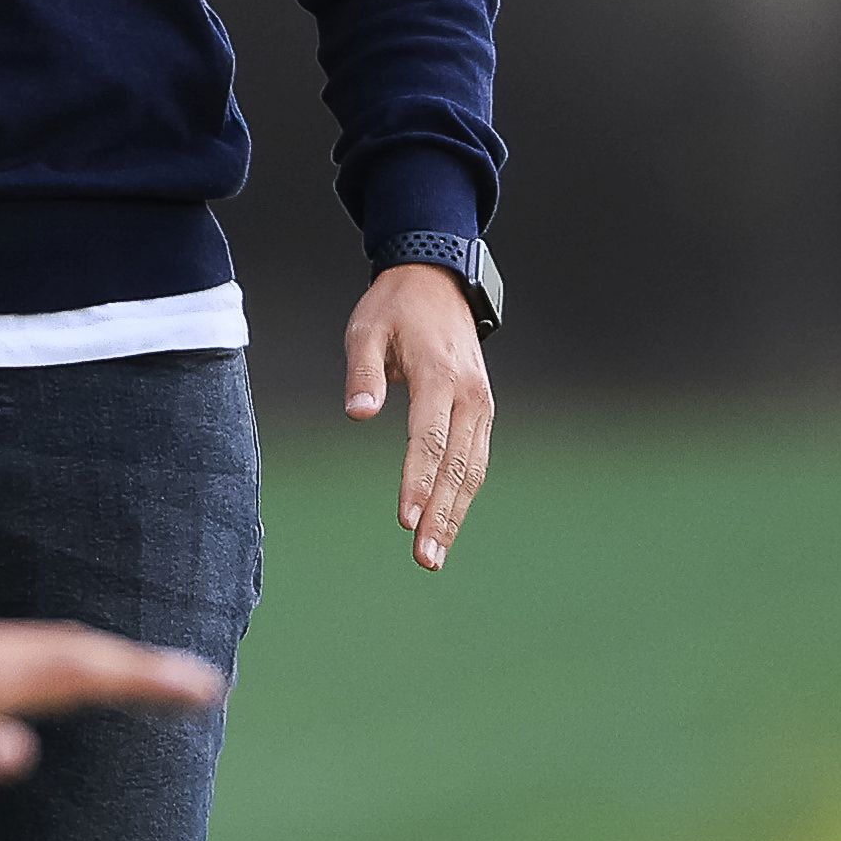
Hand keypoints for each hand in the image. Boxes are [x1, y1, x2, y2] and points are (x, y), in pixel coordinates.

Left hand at [0, 609, 225, 785]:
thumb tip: (14, 752)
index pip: (80, 672)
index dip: (141, 680)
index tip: (201, 688)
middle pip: (79, 657)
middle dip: (143, 671)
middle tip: (206, 685)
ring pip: (55, 654)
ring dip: (110, 664)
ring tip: (155, 679)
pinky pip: (25, 662)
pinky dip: (65, 668)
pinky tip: (67, 680)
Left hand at [344, 265, 494, 570]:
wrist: (439, 282)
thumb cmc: (395, 307)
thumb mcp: (367, 328)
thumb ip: (363, 372)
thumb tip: (359, 413)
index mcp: (439, 374)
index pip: (429, 438)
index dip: (417, 481)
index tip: (405, 520)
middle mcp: (469, 394)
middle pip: (457, 465)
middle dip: (440, 515)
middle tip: (425, 559)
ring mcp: (481, 404)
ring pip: (472, 470)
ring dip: (455, 515)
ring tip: (435, 555)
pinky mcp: (481, 411)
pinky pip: (475, 460)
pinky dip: (463, 495)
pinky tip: (447, 523)